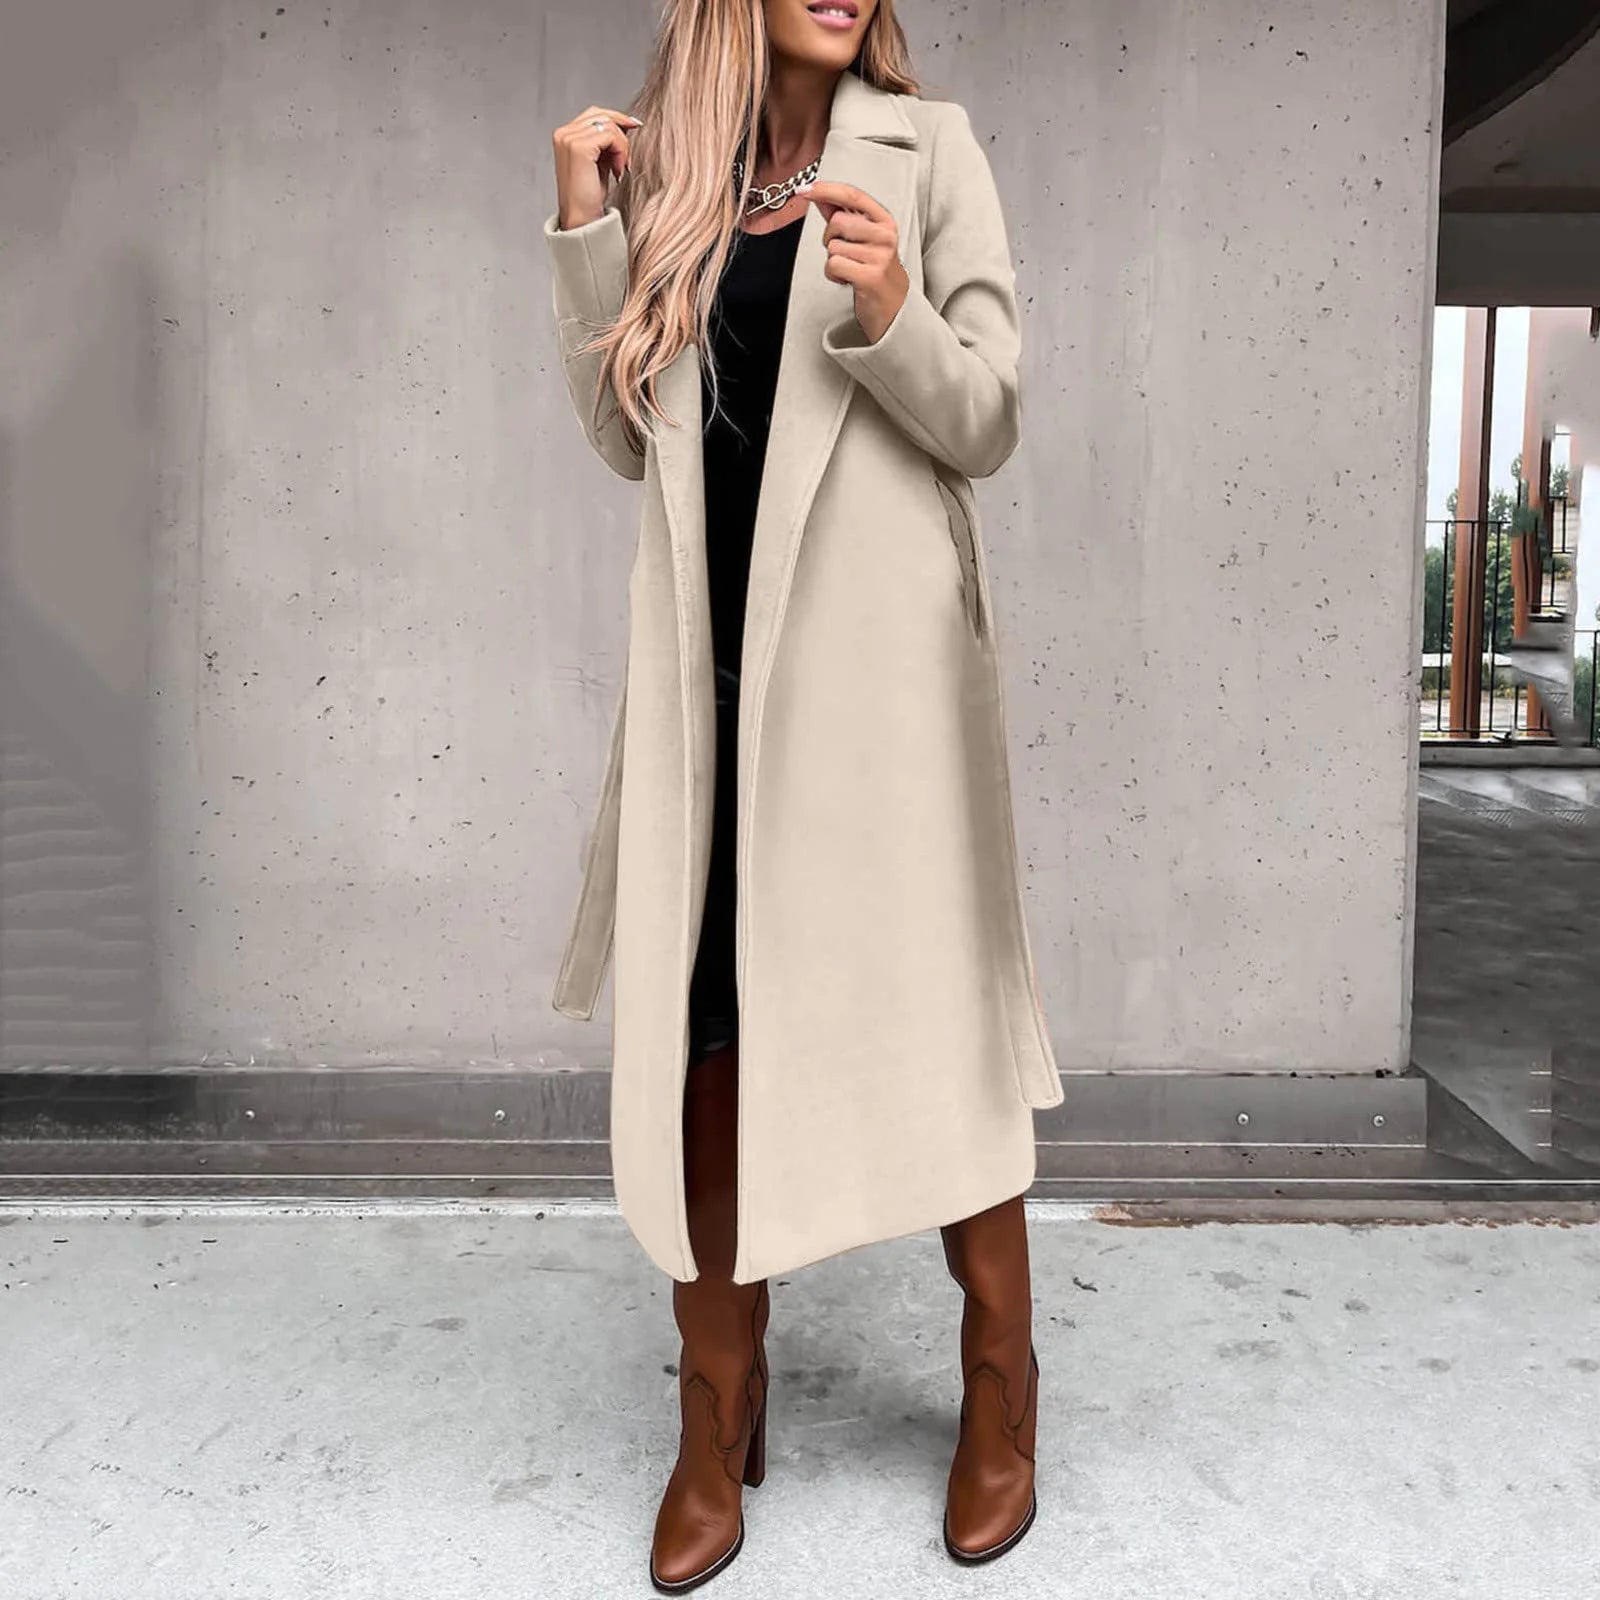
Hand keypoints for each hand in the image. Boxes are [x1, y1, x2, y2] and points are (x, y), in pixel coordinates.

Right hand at [552, 105, 643, 230]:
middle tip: (626, 160)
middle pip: (602, 115)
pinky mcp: (579, 147)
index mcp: (565, 136)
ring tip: (619, 169)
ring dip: (622, 147)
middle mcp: (563, 134)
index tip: (634, 128)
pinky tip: (617, 171)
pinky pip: (610, 135)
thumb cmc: (590, 197)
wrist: (582, 220)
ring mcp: (569, 139)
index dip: (617, 120)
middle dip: (621, 134)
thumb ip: (605, 142)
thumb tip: (626, 124)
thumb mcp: (599, 162)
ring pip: (609, 124)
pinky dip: (621, 152)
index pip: (594, 114)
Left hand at [797, 179, 908, 344]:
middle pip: (837, 222)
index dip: (826, 190)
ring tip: (849, 268)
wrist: (894, 305)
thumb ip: (842, 215)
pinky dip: (833, 274)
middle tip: (843, 252)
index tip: (805, 190)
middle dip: (830, 238)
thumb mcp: (862, 238)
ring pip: (833, 246)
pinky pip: (834, 265)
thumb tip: (820, 196)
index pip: (852, 196)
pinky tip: (846, 279)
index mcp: (884, 220)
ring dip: (832, 259)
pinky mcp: (870, 277)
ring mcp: (879, 256)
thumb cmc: (875, 270)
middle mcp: (885, 235)